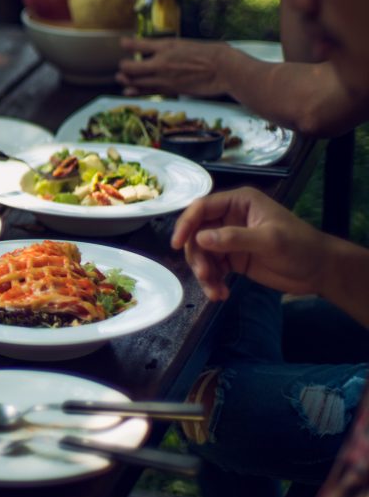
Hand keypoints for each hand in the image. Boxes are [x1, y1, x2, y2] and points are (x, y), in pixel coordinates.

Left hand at [116, 38, 231, 96]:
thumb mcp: (187, 44)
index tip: (122, 43)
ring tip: (121, 79)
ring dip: (126, 80)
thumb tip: (159, 49)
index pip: (139, 44)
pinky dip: (135, 92)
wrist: (225, 69)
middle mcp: (162, 61)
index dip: (128, 44)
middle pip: (131, 67)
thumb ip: (171, 48)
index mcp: (167, 45)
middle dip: (124, 67)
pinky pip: (147, 92)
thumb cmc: (211, 54)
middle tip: (122, 67)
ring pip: (136, 82)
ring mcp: (164, 77)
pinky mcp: (170, 89)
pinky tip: (127, 91)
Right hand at [171, 187, 329, 299]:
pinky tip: (220, 294)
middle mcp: (229, 218)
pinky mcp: (233, 259)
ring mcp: (230, 239)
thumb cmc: (300, 247)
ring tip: (216, 292)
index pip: (202, 208)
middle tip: (205, 275)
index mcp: (239, 203)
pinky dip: (212, 282)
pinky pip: (212, 269)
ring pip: (202, 254)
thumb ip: (234, 238)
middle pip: (197, 234)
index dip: (186, 224)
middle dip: (198, 257)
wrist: (319, 271)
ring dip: (204, 274)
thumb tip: (200, 239)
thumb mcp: (268, 240)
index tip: (176, 245)